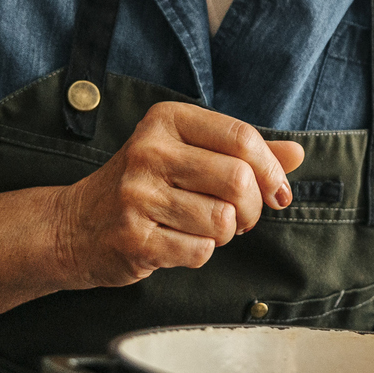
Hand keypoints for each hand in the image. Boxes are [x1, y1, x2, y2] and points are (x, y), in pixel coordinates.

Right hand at [53, 102, 303, 288]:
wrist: (75, 225)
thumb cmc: (145, 186)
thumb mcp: (190, 154)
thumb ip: (244, 152)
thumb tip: (298, 153)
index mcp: (167, 121)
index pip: (243, 138)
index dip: (272, 170)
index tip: (279, 192)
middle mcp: (148, 151)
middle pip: (239, 180)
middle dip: (253, 207)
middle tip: (242, 216)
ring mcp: (136, 195)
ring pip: (223, 220)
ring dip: (226, 233)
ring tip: (204, 227)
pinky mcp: (133, 238)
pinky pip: (200, 250)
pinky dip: (201, 252)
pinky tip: (178, 242)